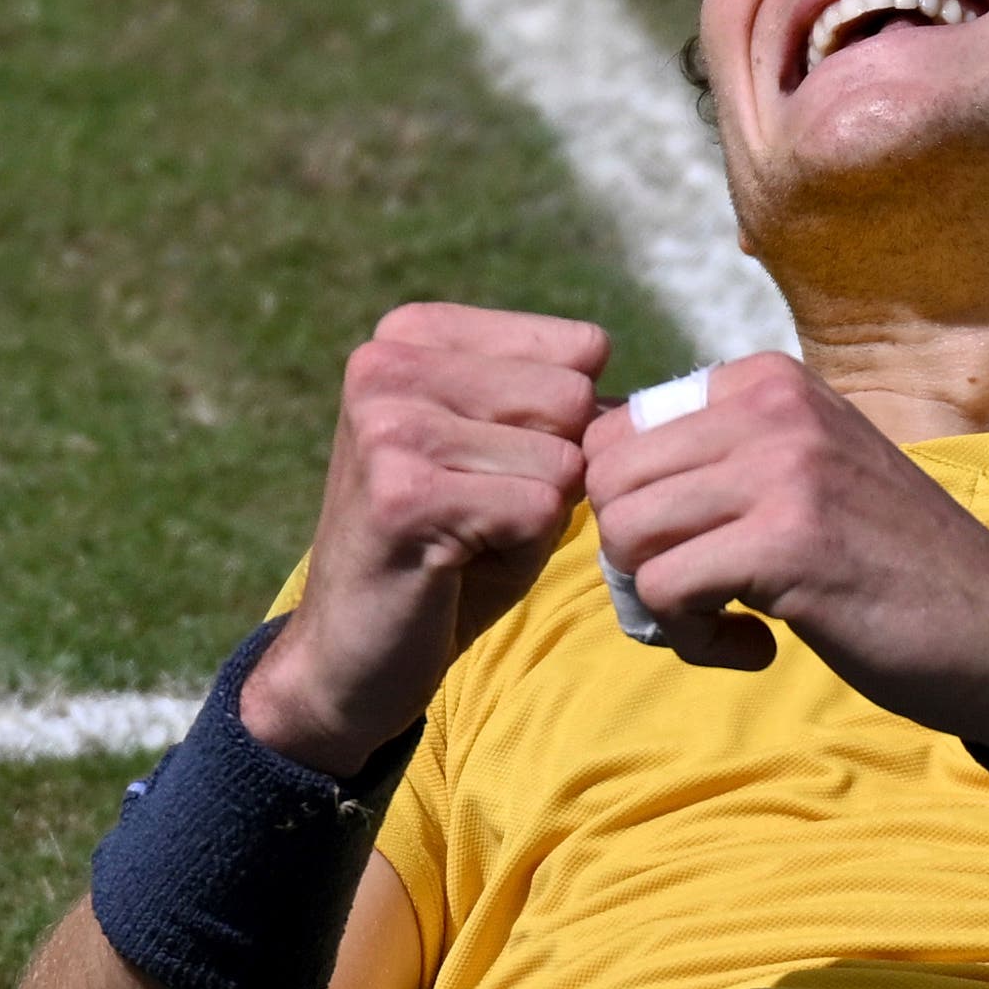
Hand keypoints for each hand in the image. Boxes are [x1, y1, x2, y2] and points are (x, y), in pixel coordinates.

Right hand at [240, 303, 607, 771]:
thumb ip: (565, 408)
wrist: (351, 654)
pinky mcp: (403, 494)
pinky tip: (455, 566)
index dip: (569, 427)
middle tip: (480, 511)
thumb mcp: (507, 454)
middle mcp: (390, 363)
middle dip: (554, 471)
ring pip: (561, 459)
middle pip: (574, 399)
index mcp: (414, 334)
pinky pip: (538, 510)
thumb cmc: (448, 553)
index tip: (494, 466)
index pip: (581, 348)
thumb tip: (636, 405)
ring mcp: (389, 424)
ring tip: (466, 538)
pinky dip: (520, 553)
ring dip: (535, 518)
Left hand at [579, 354, 988, 741]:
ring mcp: (783, 469)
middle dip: (632, 559)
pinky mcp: (790, 542)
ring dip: (658, 604)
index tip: (691, 554)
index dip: (629, 511)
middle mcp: (771, 405)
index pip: (614, 431)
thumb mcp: (802, 473)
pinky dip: (693, 640)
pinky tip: (757, 647)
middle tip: (695, 601)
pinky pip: (665, 591)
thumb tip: (598, 470)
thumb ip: (718, 457)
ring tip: (725, 624)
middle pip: (607, 481)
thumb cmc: (888, 562)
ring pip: (625, 532)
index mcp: (766, 379)